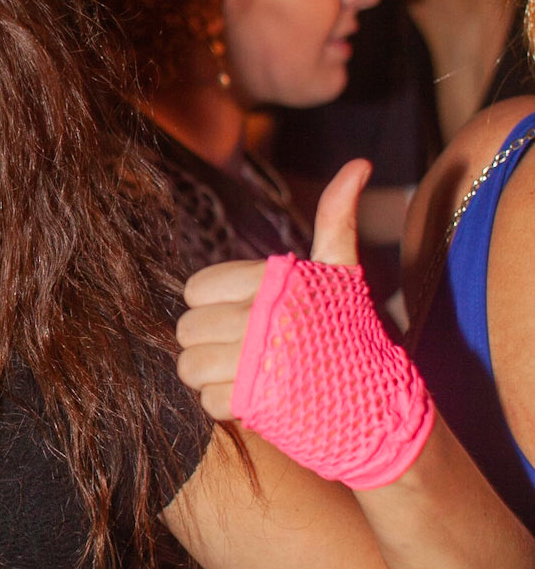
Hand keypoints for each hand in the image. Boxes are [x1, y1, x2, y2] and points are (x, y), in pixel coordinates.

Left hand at [176, 160, 370, 419]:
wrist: (380, 404)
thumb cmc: (351, 330)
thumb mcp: (342, 271)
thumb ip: (337, 218)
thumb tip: (359, 165)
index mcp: (275, 282)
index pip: (196, 288)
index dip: (214, 303)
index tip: (243, 313)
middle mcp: (262, 319)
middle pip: (188, 328)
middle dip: (210, 341)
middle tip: (243, 348)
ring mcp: (257, 363)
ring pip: (190, 365)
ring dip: (212, 374)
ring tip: (244, 372)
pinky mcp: (254, 404)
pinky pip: (206, 400)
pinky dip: (225, 404)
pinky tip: (254, 397)